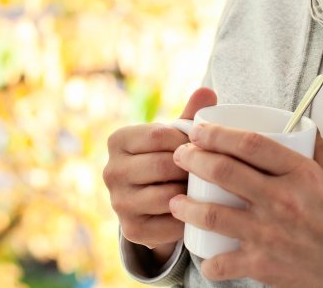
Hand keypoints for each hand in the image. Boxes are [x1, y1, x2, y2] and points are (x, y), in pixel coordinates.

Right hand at [103, 87, 217, 264]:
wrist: (153, 204)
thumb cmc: (167, 158)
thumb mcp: (175, 136)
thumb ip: (191, 114)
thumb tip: (208, 91)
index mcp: (117, 140)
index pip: (158, 136)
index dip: (186, 141)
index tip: (201, 146)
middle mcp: (111, 171)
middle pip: (163, 165)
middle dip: (191, 168)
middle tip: (211, 169)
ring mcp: (118, 203)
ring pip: (167, 195)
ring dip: (191, 193)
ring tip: (205, 188)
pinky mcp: (132, 230)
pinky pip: (169, 223)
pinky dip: (188, 218)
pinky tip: (197, 210)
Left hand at [169, 125, 322, 287]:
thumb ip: (312, 149)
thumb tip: (293, 122)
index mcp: (301, 173)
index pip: (249, 143)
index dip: (217, 133)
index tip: (199, 130)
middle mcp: (283, 200)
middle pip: (223, 171)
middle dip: (192, 158)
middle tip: (180, 156)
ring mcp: (271, 235)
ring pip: (211, 215)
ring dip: (184, 205)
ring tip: (175, 200)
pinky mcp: (265, 266)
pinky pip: (221, 262)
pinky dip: (207, 260)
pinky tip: (203, 254)